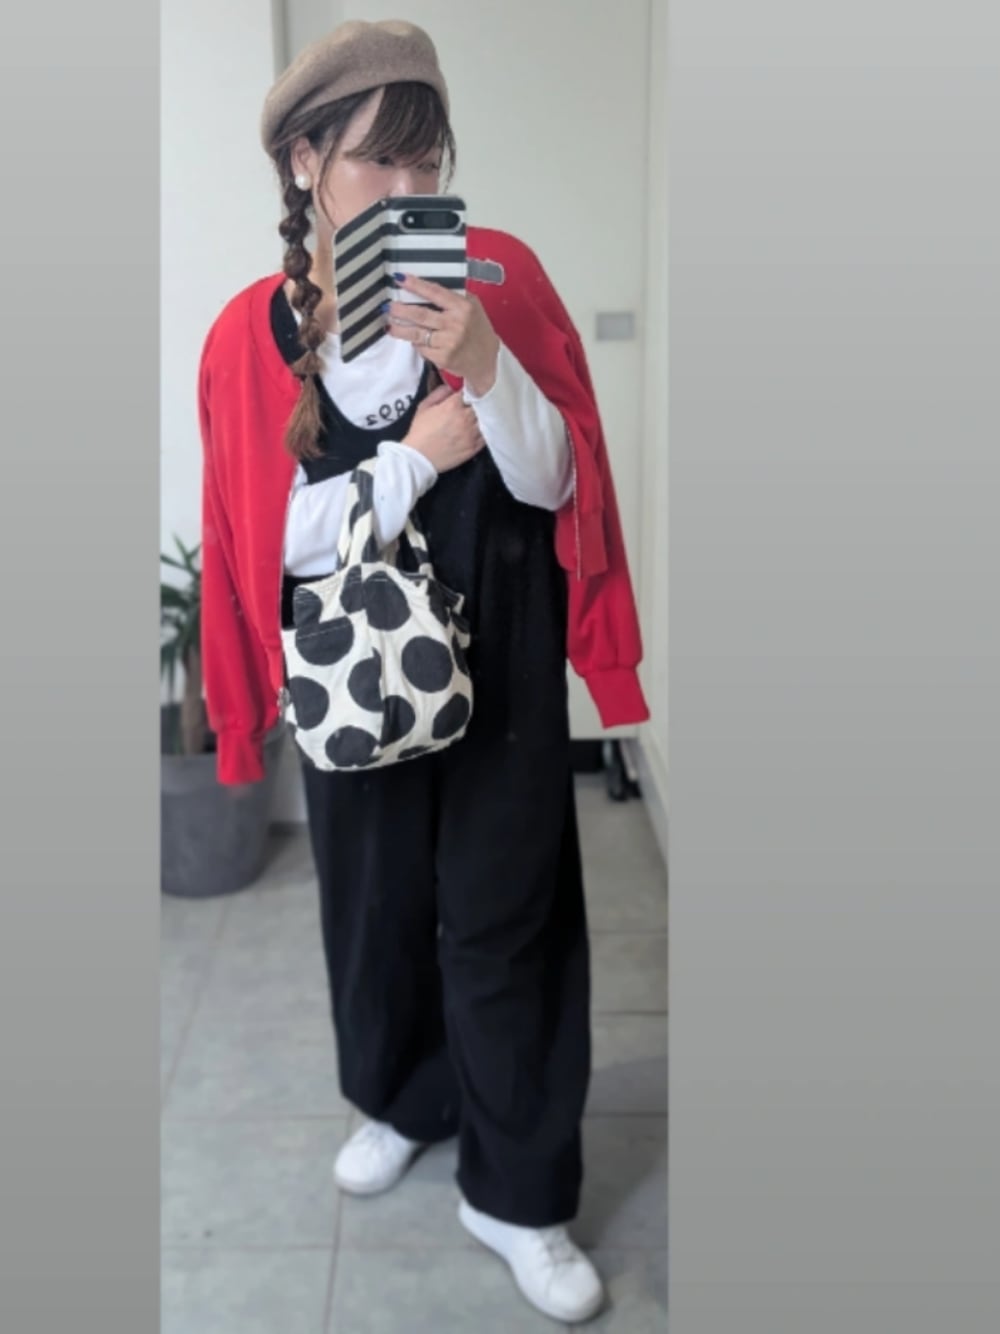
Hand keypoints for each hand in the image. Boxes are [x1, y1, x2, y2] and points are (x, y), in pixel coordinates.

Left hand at [385, 273, 500, 395]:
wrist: (487, 361)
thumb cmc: (477, 331)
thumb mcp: (473, 307)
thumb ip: (454, 297)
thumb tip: (425, 286)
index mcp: (463, 307)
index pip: (435, 292)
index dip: (416, 285)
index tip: (400, 279)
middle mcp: (456, 324)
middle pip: (421, 314)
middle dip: (401, 310)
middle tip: (389, 306)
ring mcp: (449, 342)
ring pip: (417, 333)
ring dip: (400, 329)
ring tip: (390, 325)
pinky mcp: (443, 357)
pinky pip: (422, 348)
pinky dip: (416, 344)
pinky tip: (413, 340)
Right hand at [402, 384, 485, 473]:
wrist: (419, 458)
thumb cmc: (420, 432)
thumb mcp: (424, 406)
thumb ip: (439, 392)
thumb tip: (452, 386)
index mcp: (453, 405)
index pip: (470, 390)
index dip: (470, 389)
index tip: (469, 390)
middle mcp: (465, 418)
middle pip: (481, 404)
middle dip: (478, 402)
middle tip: (475, 403)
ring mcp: (471, 433)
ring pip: (487, 419)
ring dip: (483, 416)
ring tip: (478, 416)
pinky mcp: (474, 447)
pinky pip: (487, 434)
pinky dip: (485, 430)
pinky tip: (481, 428)